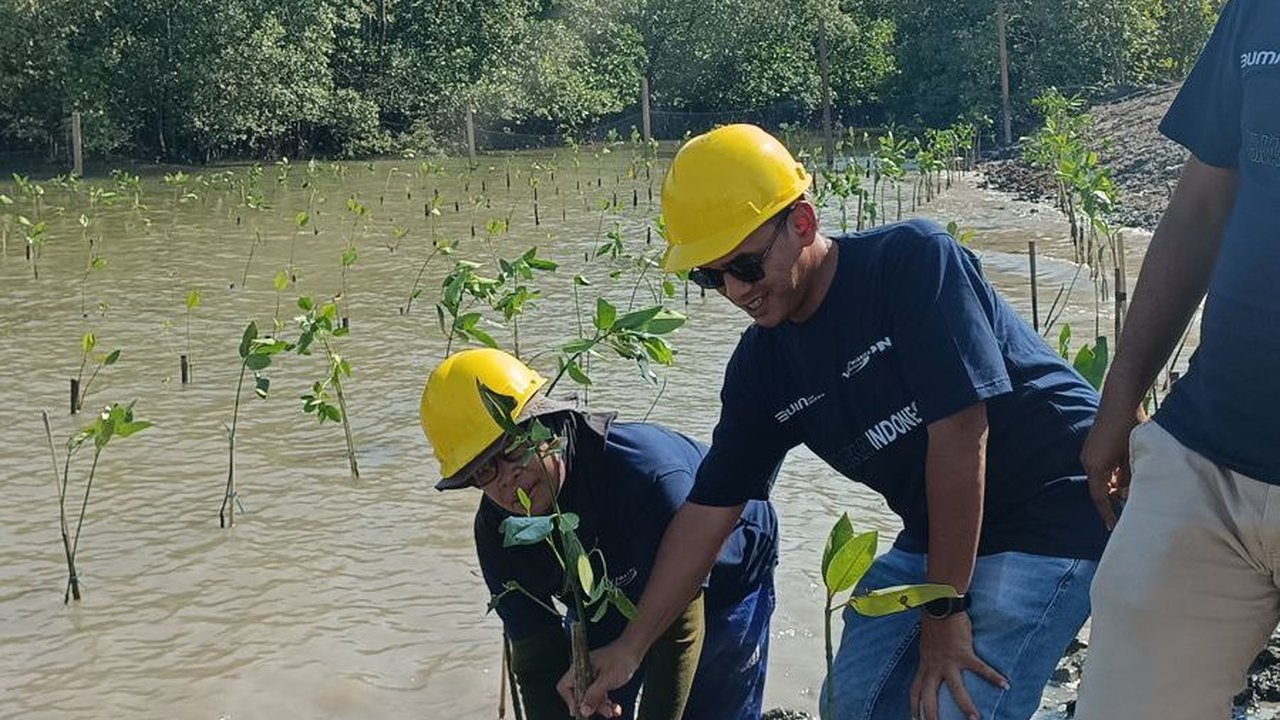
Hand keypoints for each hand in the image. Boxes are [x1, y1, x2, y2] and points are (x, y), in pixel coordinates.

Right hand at [556, 640, 640, 717]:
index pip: (565, 686)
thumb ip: (594, 695)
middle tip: (603, 712)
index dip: (570, 700)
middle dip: (591, 706)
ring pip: (590, 697)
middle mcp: (583, 672)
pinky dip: (606, 703)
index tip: (581, 710)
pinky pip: (598, 695)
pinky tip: (615, 707)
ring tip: (612, 710)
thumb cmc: (621, 659)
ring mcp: (591, 676)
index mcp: (579, 668)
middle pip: (578, 695)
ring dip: (601, 706)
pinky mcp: (600, 680)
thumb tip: (583, 710)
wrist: (634, 650)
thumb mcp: (607, 679)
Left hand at [910, 613, 1007, 719]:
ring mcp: (949, 661)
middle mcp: (934, 666)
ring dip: (966, 705)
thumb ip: (930, 660)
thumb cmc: (934, 625)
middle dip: (931, 715)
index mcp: (925, 665)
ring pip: (956, 689)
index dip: (914, 706)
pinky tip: (1005, 685)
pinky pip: (980, 668)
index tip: (914, 718)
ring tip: (975, 719)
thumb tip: (933, 667)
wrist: (940, 606)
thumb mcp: (926, 646)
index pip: (915, 690)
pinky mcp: (964, 653)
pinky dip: (993, 676)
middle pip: (929, 697)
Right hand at [1081, 403, 1144, 529]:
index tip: (1114, 527)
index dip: (1107, 513)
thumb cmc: (1128, 427)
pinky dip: (1112, 476)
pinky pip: (1102, 467)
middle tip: (1125, 514)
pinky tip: (1126, 477)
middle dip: (1111, 500)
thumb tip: (1128, 495)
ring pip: (1101, 478)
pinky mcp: (1095, 446)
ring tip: (1129, 496)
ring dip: (1113, 487)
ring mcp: (1090, 452)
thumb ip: (1129, 478)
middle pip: (1099, 488)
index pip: (1099, 497)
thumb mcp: (1133, 457)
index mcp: (1095, 466)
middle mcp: (1088, 461)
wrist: (1121, 399)